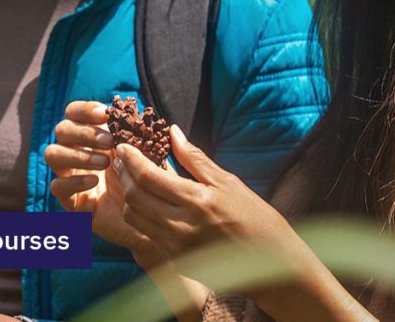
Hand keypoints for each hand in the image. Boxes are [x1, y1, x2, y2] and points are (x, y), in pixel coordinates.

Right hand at [44, 101, 152, 252]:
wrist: (152, 216)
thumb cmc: (148, 179)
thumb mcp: (146, 153)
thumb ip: (138, 133)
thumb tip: (136, 112)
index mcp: (92, 135)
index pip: (73, 112)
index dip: (84, 109)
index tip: (105, 114)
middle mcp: (76, 152)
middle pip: (61, 129)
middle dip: (84, 132)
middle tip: (109, 142)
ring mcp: (71, 175)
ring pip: (52, 154)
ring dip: (77, 155)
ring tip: (104, 163)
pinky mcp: (71, 200)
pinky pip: (57, 186)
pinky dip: (74, 181)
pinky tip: (94, 182)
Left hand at [113, 126, 293, 258]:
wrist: (272, 263)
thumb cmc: (255, 217)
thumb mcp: (228, 182)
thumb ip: (195, 158)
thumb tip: (172, 132)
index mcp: (196, 201)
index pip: (148, 176)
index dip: (131, 159)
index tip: (123, 146)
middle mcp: (181, 226)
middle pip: (134, 197)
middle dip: (124, 174)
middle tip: (123, 159)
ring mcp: (176, 246)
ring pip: (134, 218)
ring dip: (128, 196)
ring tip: (132, 180)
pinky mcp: (176, 261)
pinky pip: (147, 234)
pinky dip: (141, 215)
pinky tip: (147, 203)